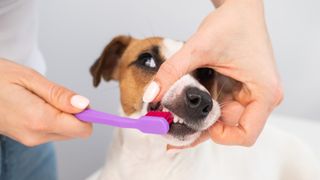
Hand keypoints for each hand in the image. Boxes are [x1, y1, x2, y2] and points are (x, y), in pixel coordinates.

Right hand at [0, 59, 91, 145]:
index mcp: (39, 120)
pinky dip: (54, 118)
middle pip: (76, 132)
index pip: (82, 129)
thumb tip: (84, 105)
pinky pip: (53, 131)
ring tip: (44, 97)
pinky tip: (39, 104)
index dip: (89, 115)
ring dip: (64, 115)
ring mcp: (31, 139)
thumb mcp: (30, 78)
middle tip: (58, 95)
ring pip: (66, 132)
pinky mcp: (27, 138)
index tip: (83, 101)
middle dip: (76, 114)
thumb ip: (59, 94)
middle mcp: (36, 135)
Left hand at [143, 0, 282, 146]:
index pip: (246, 134)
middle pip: (232, 130)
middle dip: (202, 130)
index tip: (196, 124)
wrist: (241, 9)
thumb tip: (151, 96)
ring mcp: (252, 95)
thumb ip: (172, 71)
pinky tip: (185, 112)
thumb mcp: (199, 48)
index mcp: (264, 91)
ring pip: (225, 121)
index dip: (220, 137)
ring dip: (201, 122)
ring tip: (173, 121)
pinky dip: (204, 112)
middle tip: (170, 130)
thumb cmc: (232, 23)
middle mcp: (263, 98)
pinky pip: (222, 109)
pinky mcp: (242, 90)